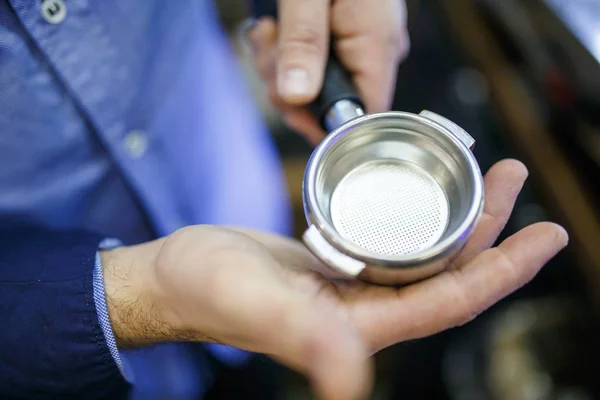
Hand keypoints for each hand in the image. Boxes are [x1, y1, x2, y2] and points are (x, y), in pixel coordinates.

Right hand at [101, 159, 567, 399]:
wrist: (176, 277)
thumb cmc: (206, 291)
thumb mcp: (253, 304)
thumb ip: (302, 336)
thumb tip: (352, 377)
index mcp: (360, 326)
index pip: (451, 301)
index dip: (503, 272)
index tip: (545, 235)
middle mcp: (366, 308)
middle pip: (448, 271)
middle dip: (492, 230)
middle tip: (512, 178)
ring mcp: (351, 284)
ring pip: (423, 252)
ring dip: (459, 216)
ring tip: (483, 175)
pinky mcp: (333, 260)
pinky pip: (391, 240)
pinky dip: (417, 215)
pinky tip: (422, 193)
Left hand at [247, 0, 408, 143]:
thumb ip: (304, 42)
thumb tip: (297, 96)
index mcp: (377, 43)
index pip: (363, 115)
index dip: (322, 122)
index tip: (287, 103)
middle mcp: (374, 49)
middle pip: (331, 103)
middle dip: (289, 88)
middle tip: (270, 52)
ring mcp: (357, 42)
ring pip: (314, 85)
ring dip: (280, 66)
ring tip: (271, 31)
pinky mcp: (340, 35)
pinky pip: (309, 62)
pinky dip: (284, 52)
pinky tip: (275, 29)